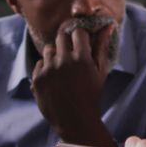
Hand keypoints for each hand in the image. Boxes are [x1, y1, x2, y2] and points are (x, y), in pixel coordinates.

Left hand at [31, 22, 116, 144]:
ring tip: (62, 70)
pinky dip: (46, 68)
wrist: (75, 121)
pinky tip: (54, 80)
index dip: (79, 37)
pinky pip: (39, 63)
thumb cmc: (92, 95)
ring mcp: (48, 70)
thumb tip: (108, 25)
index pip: (77, 32)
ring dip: (55, 55)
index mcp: (82, 58)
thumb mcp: (100, 72)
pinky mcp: (36, 78)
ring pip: (49, 49)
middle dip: (66, 43)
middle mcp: (63, 61)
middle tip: (71, 55)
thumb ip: (102, 46)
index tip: (81, 44)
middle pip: (61, 36)